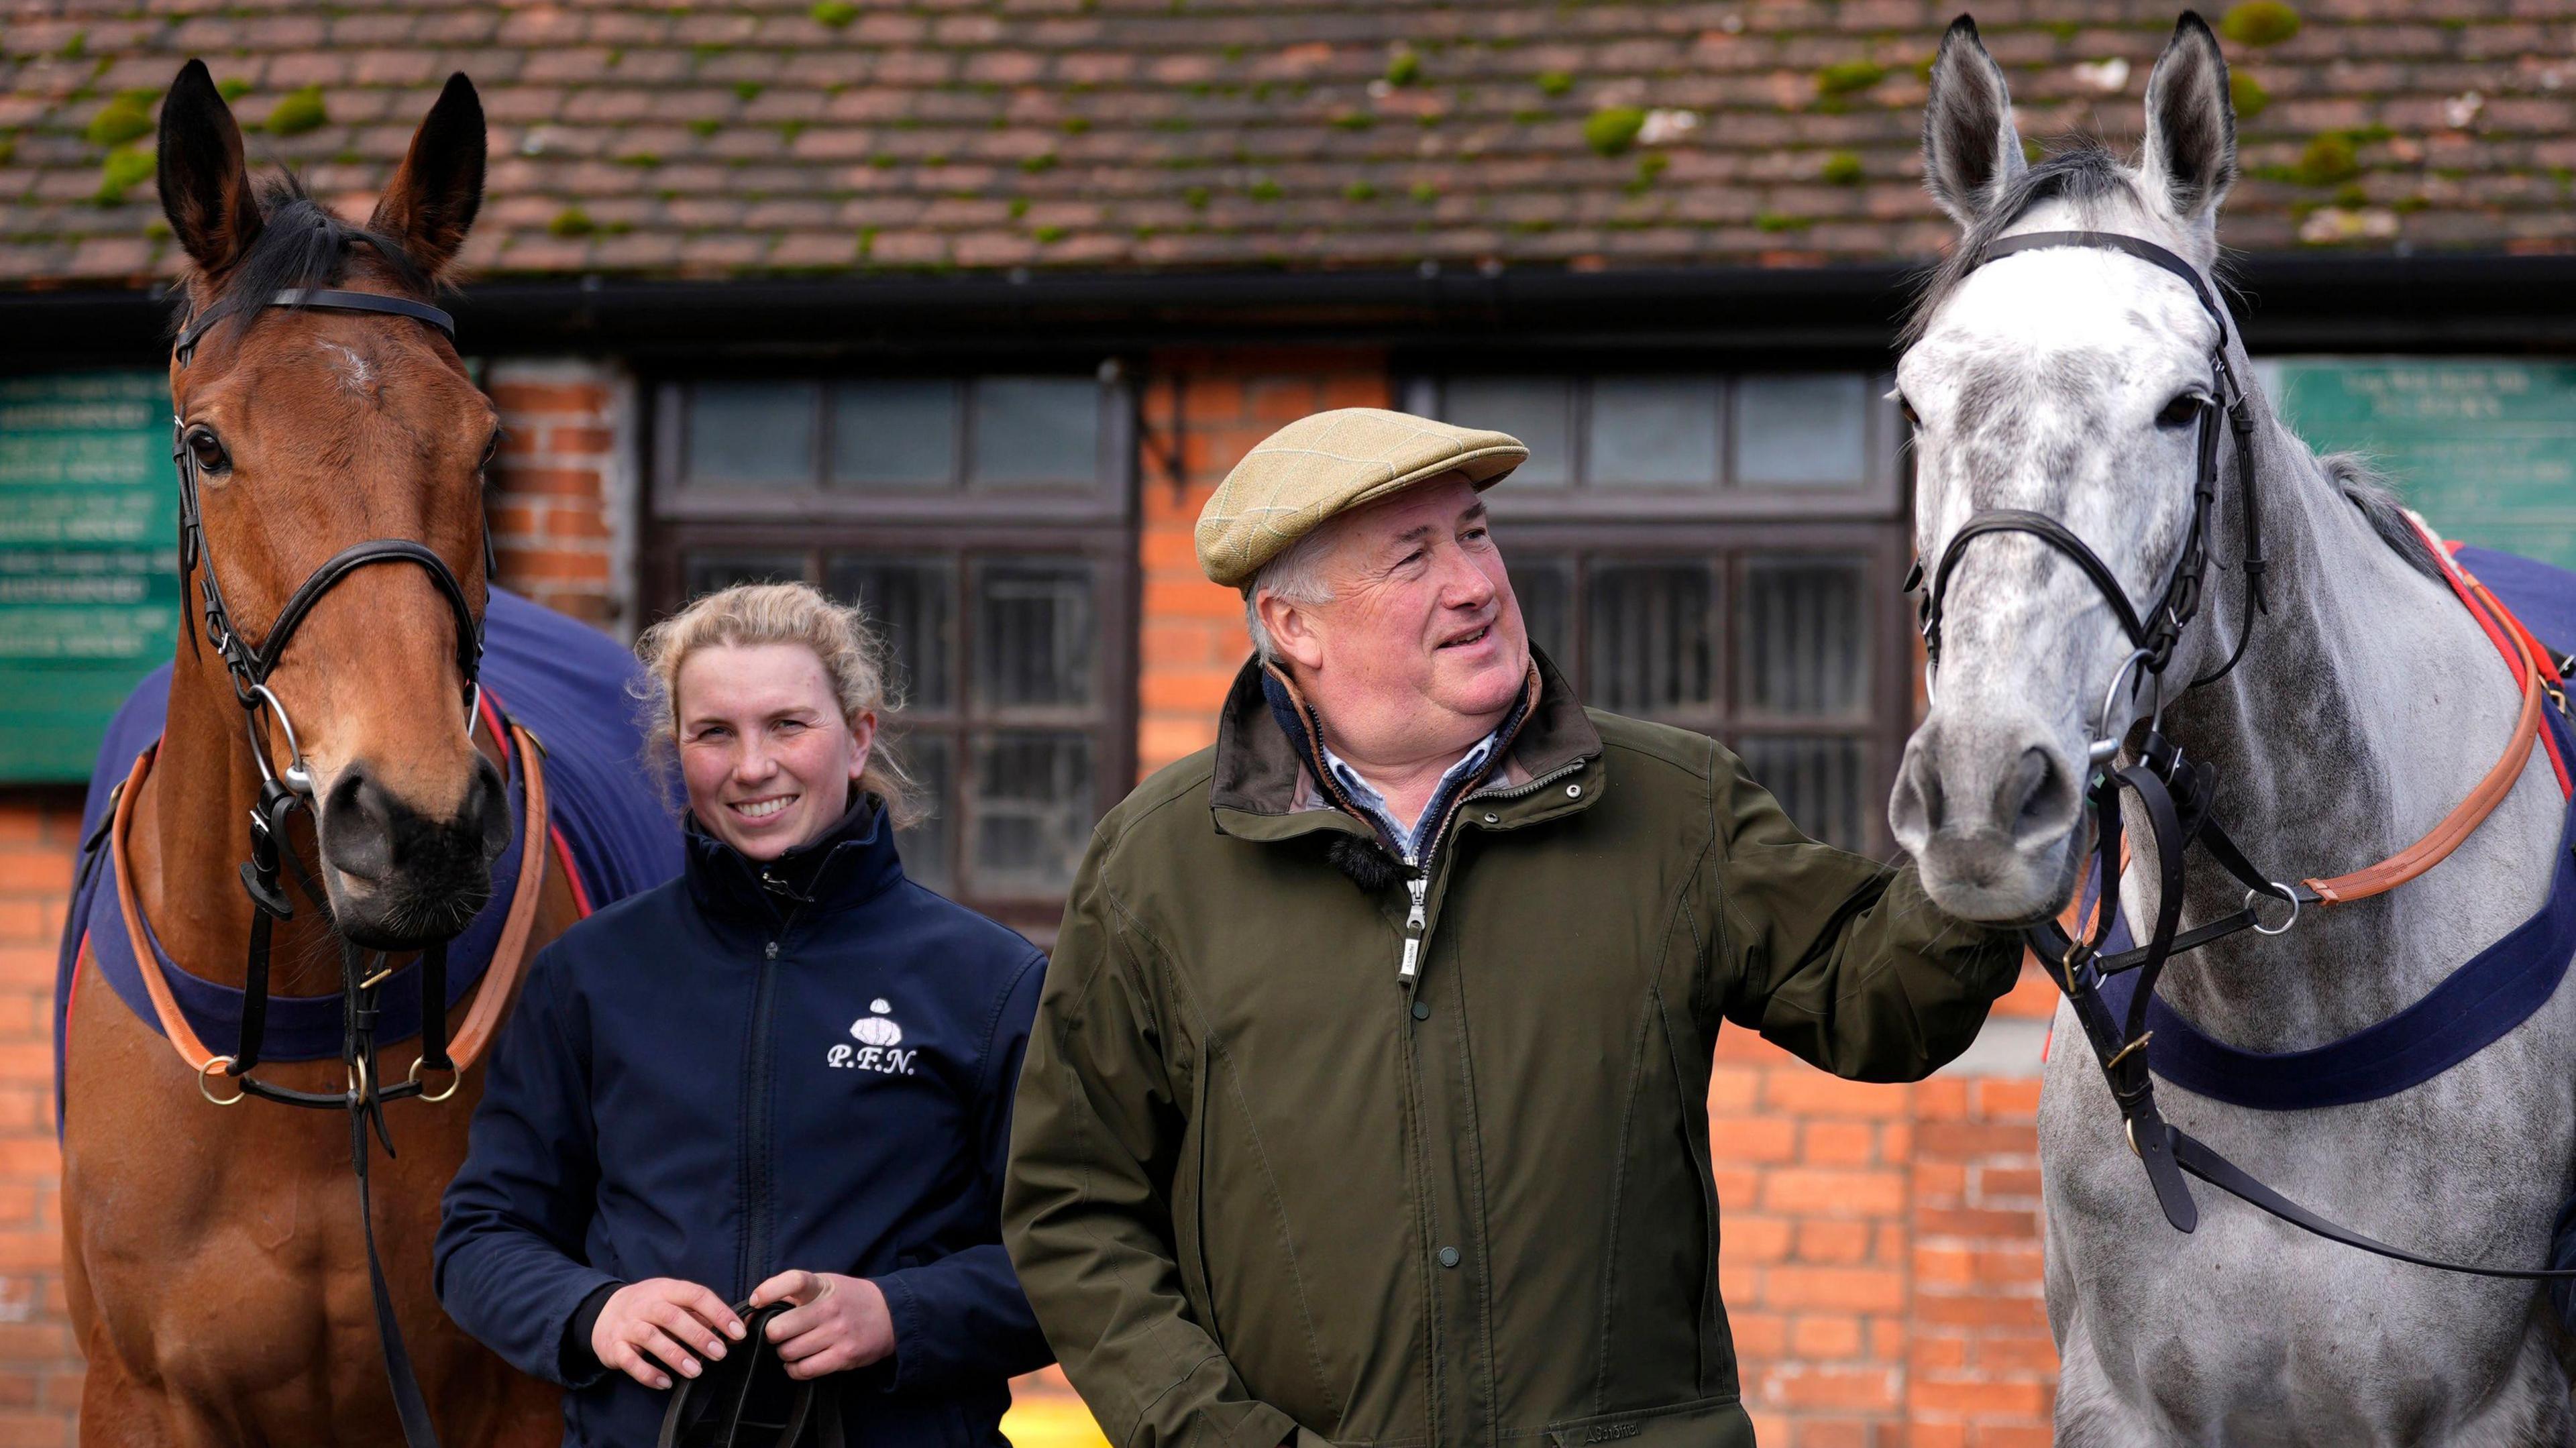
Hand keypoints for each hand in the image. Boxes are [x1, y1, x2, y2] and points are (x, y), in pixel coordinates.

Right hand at [591, 1278, 743, 1390]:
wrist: (603, 1312)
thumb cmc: (649, 1308)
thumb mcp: (672, 1300)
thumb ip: (699, 1313)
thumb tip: (733, 1330)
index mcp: (665, 1289)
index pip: (695, 1295)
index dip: (718, 1312)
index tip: (737, 1332)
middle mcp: (645, 1305)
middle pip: (673, 1317)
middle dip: (699, 1336)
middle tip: (720, 1353)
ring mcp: (628, 1325)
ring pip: (651, 1338)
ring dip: (675, 1355)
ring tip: (696, 1371)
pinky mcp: (614, 1347)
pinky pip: (629, 1360)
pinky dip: (647, 1373)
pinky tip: (665, 1382)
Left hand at [748, 1269, 894, 1378]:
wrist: (889, 1315)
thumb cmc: (846, 1299)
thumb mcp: (824, 1285)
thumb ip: (792, 1293)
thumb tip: (753, 1309)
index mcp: (822, 1286)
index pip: (794, 1281)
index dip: (769, 1291)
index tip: (756, 1301)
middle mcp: (829, 1308)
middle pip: (779, 1328)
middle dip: (772, 1335)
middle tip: (780, 1334)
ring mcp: (838, 1333)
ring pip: (788, 1352)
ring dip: (785, 1353)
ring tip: (793, 1347)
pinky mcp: (844, 1356)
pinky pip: (804, 1370)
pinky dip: (795, 1369)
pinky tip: (800, 1361)